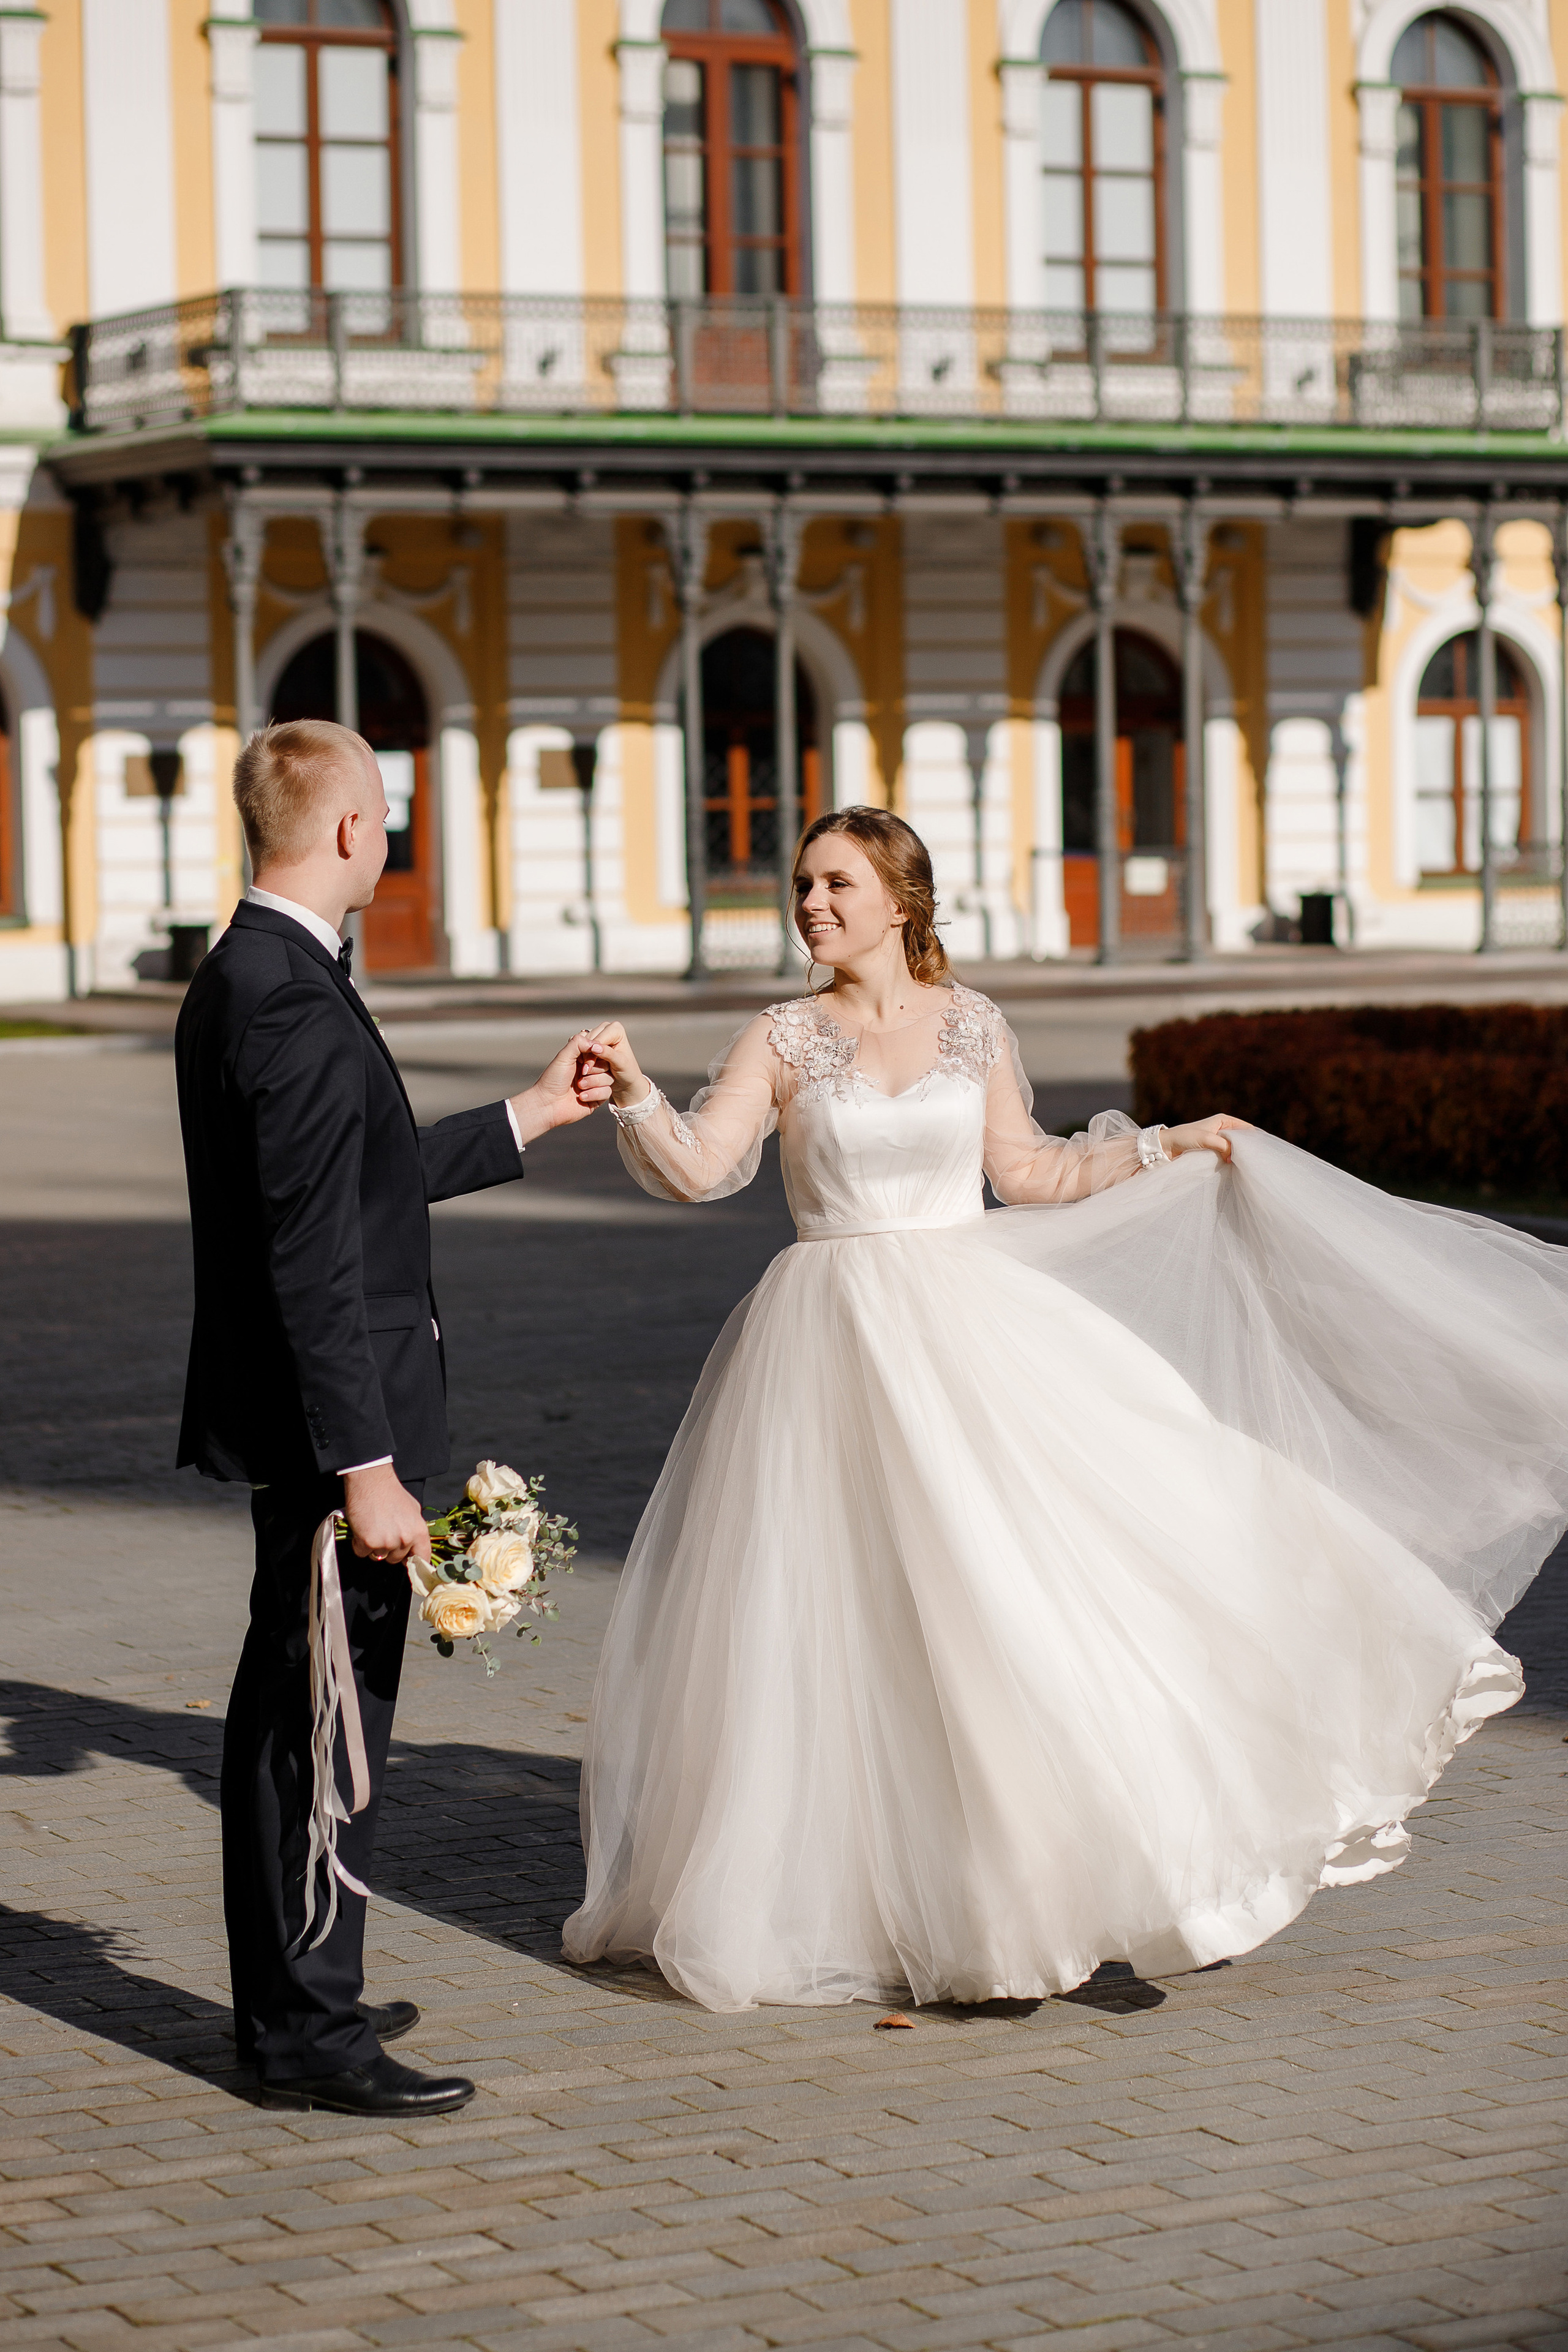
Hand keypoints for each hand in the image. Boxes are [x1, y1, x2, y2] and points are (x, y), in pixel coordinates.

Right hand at [341, 1463, 430, 1565]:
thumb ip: (415, 1530)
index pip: (422, 1557)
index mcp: (418, 1531)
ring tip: (373, 1527)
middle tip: (384, 1531)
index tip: (408, 1562)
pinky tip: (362, 1529)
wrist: (371, 1481)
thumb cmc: (391, 1492)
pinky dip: (359, 1544)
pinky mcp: (367, 1542)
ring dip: (374, 1547)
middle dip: (390, 1549)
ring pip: (378, 1557)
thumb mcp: (413, 1510)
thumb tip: (414, 1546)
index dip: (414, 1561)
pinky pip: (362, 1553)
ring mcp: (386, 1542)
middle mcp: (404, 1539)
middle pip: (396, 1559)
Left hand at [509, 1029, 613, 1144]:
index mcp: (582, 1058)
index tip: (584, 1061)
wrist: (548, 1104)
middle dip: (594, 1070)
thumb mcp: (564, 1056)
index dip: (596, 1054)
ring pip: (609, 1078)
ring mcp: (595, 1084)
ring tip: (579, 1087)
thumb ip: (579, 1043)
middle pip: (608, 1064)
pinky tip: (581, 1097)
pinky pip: (607, 1092)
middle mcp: (590, 1070)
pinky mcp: (598, 1098)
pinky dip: (594, 1094)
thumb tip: (596, 1042)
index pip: (600, 1050)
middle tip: (581, 1074)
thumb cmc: (553, 1079)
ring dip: (592, 1083)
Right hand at [577, 1020, 650, 1110]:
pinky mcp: (589, 1041)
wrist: (625, 1078)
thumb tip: (594, 1047)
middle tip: (585, 1072)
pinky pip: (578, 1046)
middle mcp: (605, 1028)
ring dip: (582, 1057)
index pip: (598, 1039)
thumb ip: (608, 1054)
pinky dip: (580, 1057)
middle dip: (586, 1056)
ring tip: (585, 1071)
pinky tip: (583, 1067)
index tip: (587, 1069)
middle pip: (588, 1040)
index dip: (591, 1053)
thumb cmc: (626, 1070)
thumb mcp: (620, 1063)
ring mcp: (596, 1033)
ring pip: (581, 1043)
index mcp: (616, 1028)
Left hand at [1164, 1112, 1252, 1162]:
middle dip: (1245, 1149)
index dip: (1253, 1139)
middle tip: (1250, 1161)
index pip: (1246, 1128)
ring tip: (1242, 1165)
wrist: (1167, 1146)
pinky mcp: (1213, 1149)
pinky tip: (1232, 1166)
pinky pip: (1226, 1154)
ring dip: (1237, 1156)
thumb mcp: (1206, 1139)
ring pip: (1234, 1148)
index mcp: (1223, 1120)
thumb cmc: (1185, 1138)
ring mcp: (1218, 1140)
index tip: (1256, 1151)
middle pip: (1242, 1139)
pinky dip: (1229, 1159)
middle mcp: (1223, 1128)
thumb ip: (1223, 1146)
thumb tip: (1233, 1156)